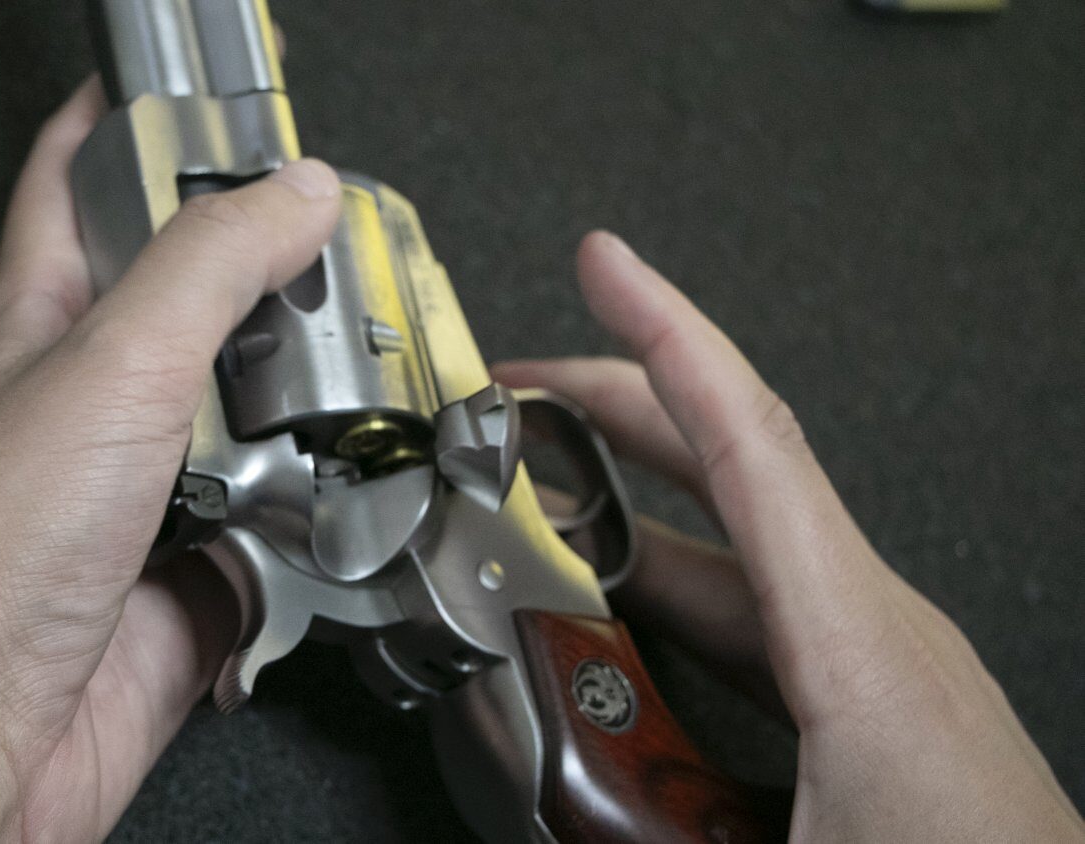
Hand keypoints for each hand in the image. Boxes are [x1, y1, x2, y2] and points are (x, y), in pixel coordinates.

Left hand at [0, 78, 342, 841]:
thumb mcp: (108, 364)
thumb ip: (211, 265)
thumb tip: (298, 191)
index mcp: (47, 318)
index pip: (77, 182)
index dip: (126, 123)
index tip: (198, 95)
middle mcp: (95, 401)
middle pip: (195, 306)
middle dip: (271, 283)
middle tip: (340, 263)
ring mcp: (143, 494)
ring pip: (250, 423)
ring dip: (306, 420)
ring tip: (355, 400)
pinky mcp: (189, 579)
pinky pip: (278, 535)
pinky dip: (315, 531)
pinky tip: (334, 518)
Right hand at [493, 232, 1084, 840]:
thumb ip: (643, 832)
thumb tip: (545, 812)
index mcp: (855, 644)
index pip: (749, 445)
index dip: (667, 338)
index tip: (608, 264)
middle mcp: (870, 621)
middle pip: (732, 460)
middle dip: (619, 396)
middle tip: (521, 382)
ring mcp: (873, 647)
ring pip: (738, 534)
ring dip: (638, 495)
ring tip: (544, 492)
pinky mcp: (868, 686)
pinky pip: (757, 591)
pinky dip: (676, 567)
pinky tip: (627, 599)